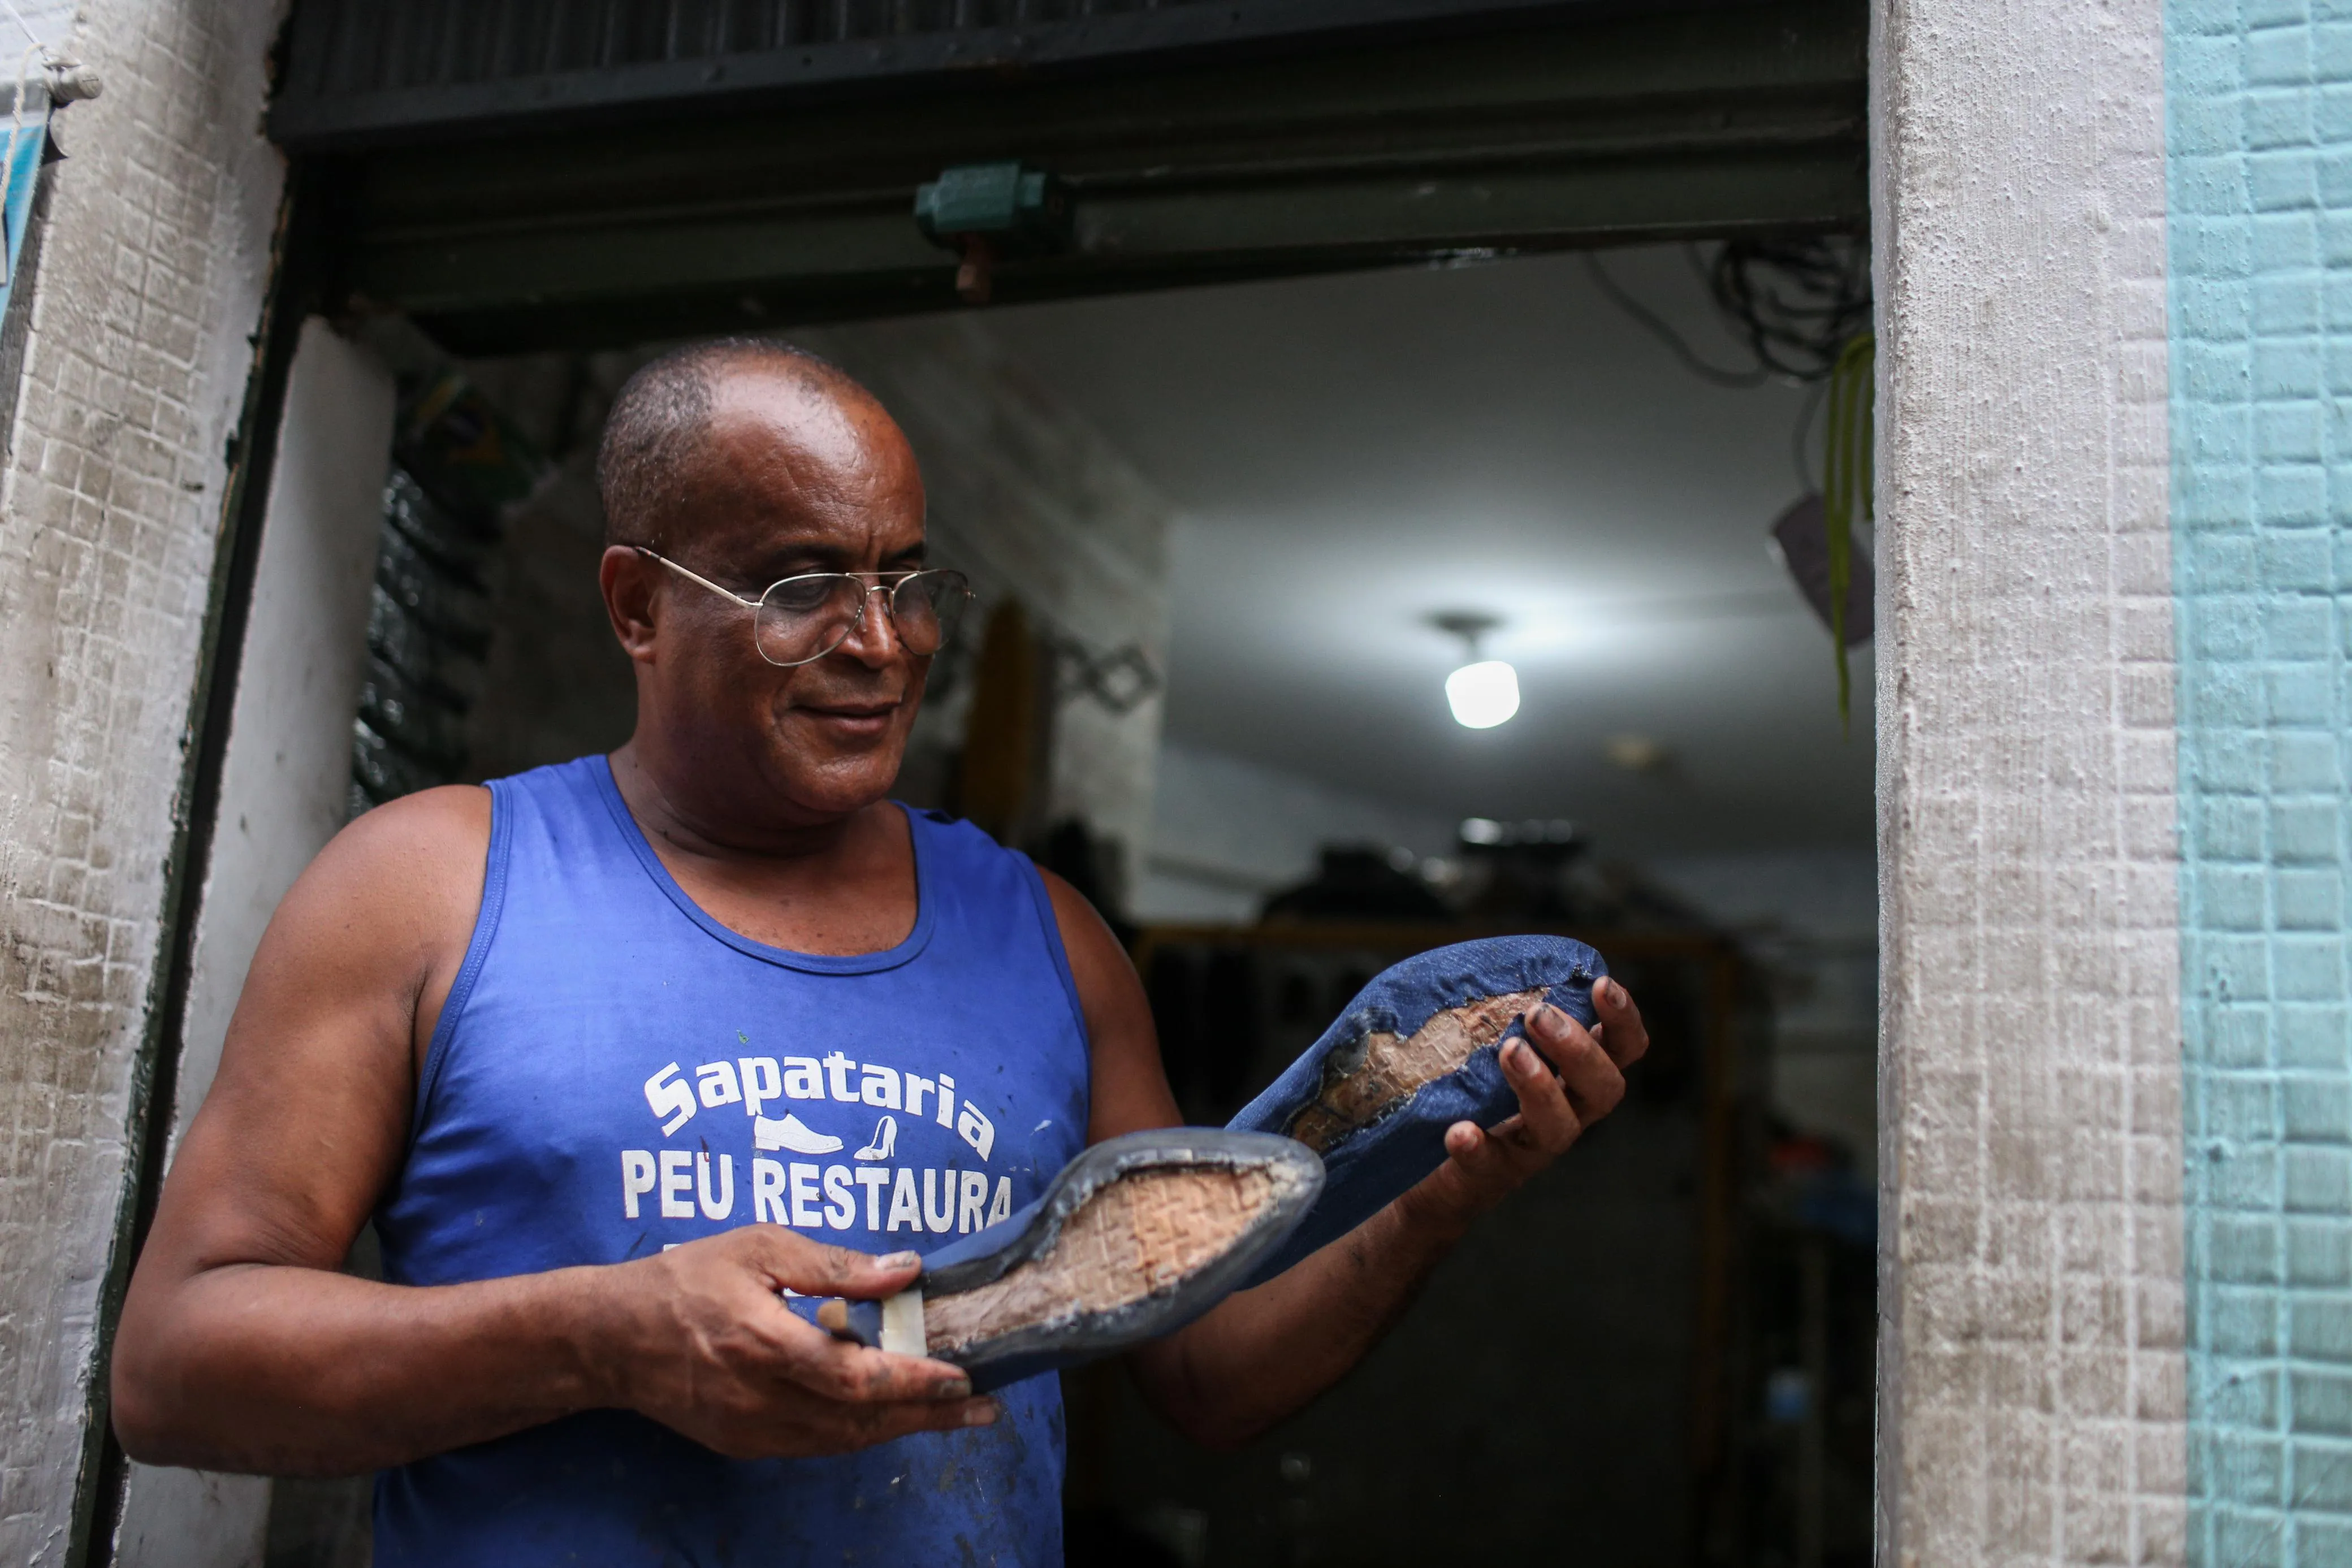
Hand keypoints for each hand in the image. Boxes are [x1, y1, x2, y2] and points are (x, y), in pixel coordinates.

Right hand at [598, 1226, 994, 1458]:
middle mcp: (760, 1398)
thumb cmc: (687, 1279)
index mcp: (764, 1344)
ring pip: (843, 1441)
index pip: (854, 1377)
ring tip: (955, 1414)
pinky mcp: (743, 1444)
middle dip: (929, 1416)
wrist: (610, 1338)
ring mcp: (751, 1430)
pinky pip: (816, 1445)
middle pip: (861, 1421)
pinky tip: (892, 1415)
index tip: (963, 1376)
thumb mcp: (759, 1246)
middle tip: (986, 1407)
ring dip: (902, 1428)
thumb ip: (833, 1263)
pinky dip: (860, 1432)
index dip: (912, 1382)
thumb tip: (904, 1270)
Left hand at [1403, 976, 1650, 1229]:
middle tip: (1538, 1016)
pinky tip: (1459, 1131)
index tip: (1602, 985)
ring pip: (1559, 1127)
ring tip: (1509, 1052)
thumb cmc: (1461, 1086)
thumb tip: (1472, 959)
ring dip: (1540, 1086)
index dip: (1623, 1019)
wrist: (1422, 1167)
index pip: (1620, 1048)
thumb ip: (1492, 1006)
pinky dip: (1479, 1146)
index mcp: (1572, 1073)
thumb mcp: (1483, 1040)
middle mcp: (1566, 1111)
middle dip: (1579, 1048)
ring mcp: (1530, 1147)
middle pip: (1604, 1087)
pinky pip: (1492, 1164)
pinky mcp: (1490, 1176)